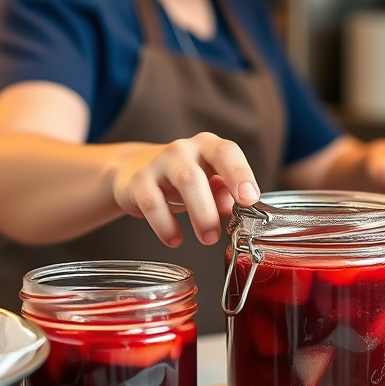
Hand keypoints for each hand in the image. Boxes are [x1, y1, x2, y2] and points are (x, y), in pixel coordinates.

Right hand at [110, 132, 259, 247]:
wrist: (134, 168)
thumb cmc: (182, 178)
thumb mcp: (207, 182)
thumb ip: (224, 194)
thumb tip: (236, 209)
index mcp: (207, 146)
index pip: (227, 152)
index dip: (241, 174)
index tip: (250, 198)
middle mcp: (183, 149)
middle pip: (199, 174)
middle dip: (212, 208)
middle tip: (218, 234)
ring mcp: (159, 162)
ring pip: (182, 183)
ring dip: (198, 214)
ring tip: (206, 238)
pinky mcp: (138, 181)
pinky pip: (152, 203)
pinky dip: (165, 225)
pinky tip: (174, 238)